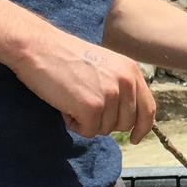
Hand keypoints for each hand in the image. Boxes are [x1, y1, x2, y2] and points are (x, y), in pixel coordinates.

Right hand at [10, 23, 156, 142]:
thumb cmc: (65, 56)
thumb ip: (120, 86)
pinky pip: (87, 131)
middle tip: (83, 104)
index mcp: (131, 71)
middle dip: (105, 122)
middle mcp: (126, 82)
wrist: (38, 47)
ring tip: (71, 98)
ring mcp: (110, 95)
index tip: (135, 138)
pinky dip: (74, 124)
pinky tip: (65, 105)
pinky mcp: (92, 107)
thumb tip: (128, 117)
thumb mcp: (105, 65)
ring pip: (105, 129)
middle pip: (125, 123)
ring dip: (86, 121)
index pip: (148, 108)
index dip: (142, 127)